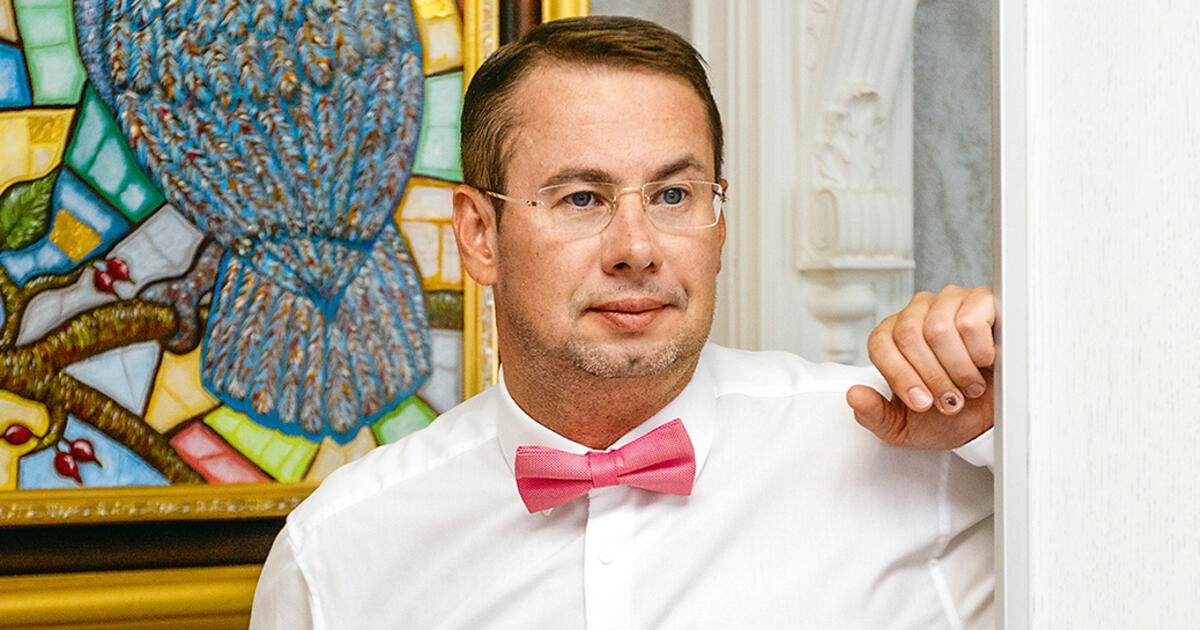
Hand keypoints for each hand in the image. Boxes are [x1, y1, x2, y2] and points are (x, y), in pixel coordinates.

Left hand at [847, 285, 994, 449]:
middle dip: (932, 377)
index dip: (900, 376)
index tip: (921, 403)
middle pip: (909, 334)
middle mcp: (917, 312)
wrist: (992, 417)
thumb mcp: (903, 425)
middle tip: (949, 399)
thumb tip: (855, 396)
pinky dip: (980, 353)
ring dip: (958, 369)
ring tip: (968, 385)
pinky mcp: (981, 300)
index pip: (881, 343)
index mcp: (892, 336)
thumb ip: (873, 414)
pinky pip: (971, 322)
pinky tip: (985, 363)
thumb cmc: (948, 415)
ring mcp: (949, 302)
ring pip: (939, 328)